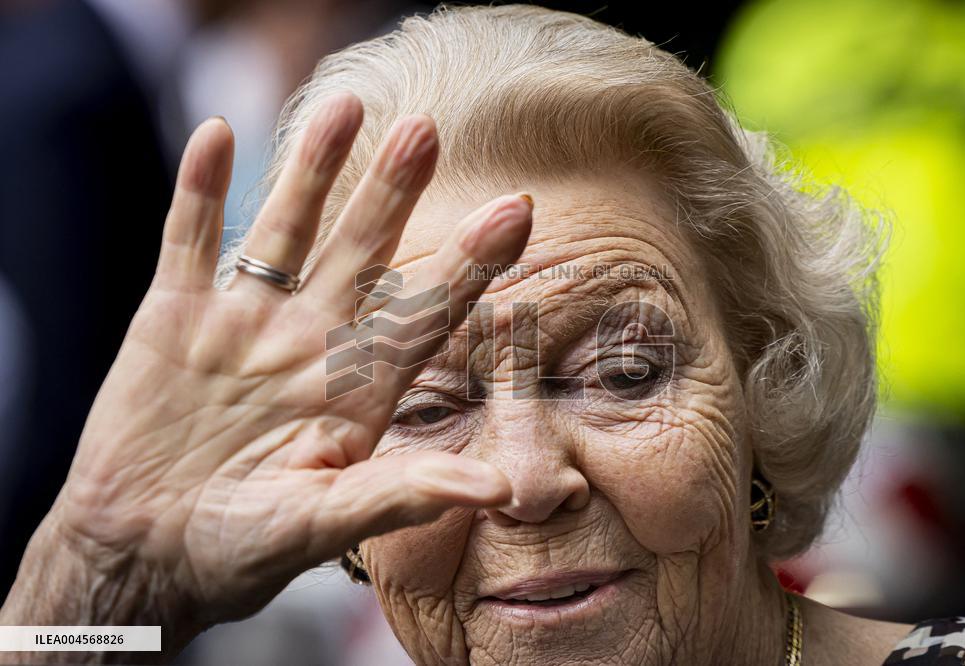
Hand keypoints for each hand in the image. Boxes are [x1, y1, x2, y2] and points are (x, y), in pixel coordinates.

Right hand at [3, 92, 529, 652]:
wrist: (142, 553)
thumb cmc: (240, 550)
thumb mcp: (323, 526)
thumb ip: (402, 495)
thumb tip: (496, 490)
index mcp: (356, 387)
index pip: (425, 313)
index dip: (472, 262)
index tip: (519, 210)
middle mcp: (309, 341)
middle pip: (362, 252)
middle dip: (393, 192)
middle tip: (427, 130)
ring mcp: (243, 323)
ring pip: (285, 229)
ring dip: (311, 169)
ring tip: (345, 104)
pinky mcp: (175, 318)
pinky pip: (189, 240)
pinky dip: (199, 191)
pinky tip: (216, 137)